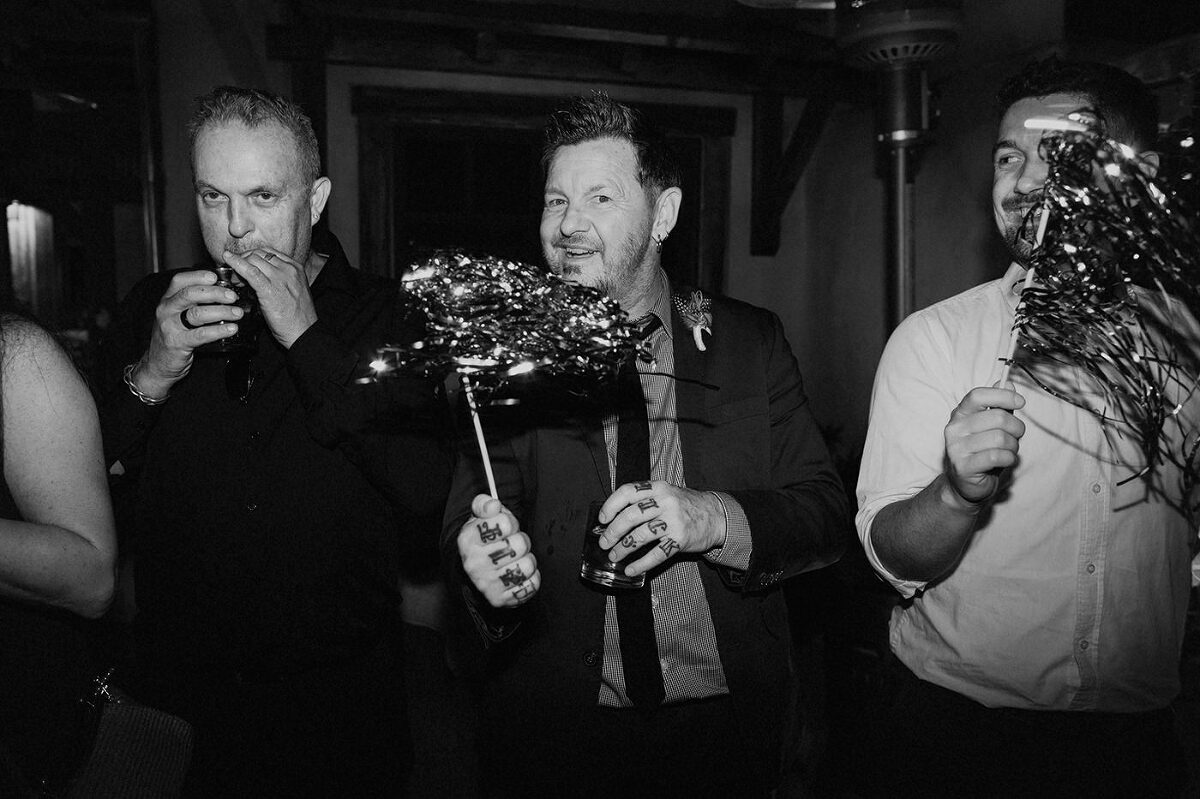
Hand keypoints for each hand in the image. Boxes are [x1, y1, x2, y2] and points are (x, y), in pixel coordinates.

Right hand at [133, 270, 242, 397]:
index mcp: (168, 299)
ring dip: (221, 312)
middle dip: (214, 293)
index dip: (198, 276)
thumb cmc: (175, 335)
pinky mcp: (177, 343)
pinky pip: (201, 334)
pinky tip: (231, 329)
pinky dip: (219, 330)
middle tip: (232, 296)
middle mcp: (166, 309)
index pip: (180, 280)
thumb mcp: (179, 314)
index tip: (216, 276)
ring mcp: (170, 326)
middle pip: (190, 294)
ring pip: (197, 313)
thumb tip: (223, 290)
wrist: (159, 363)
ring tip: (238, 313)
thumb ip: (195, 302)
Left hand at [223, 248, 317, 348]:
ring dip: (239, 264)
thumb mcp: (294, 291)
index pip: (269, 253)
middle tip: (237, 274)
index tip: (246, 264)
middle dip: (244, 260)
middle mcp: (288, 269)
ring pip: (253, 259)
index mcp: (296, 268)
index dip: (253, 256)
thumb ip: (281, 280)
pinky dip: (236, 263)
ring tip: (234, 278)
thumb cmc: (299, 318)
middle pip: (259, 254)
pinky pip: (249, 271)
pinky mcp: (269, 289)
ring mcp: (279, 278)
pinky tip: (228, 259)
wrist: (304, 333)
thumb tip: (261, 277)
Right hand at [457, 495, 539, 607]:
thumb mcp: (479, 518)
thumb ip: (484, 504)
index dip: (510, 522)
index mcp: (468, 540)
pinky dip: (531, 578)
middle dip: (521, 541)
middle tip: (511, 545)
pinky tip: (518, 574)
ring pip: (528, 565)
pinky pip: (531, 585)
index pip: (506, 524)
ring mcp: (487, 584)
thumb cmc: (483, 541)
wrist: (476, 570)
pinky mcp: (500, 599)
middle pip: (520, 544)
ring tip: (515, 559)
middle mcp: (474, 564)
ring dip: (527, 560)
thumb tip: (492, 505)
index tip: (504, 527)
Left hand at [597, 481, 725, 577]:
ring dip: (623, 548)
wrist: (716, 515)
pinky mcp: (680, 540)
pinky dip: (641, 564)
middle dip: (613, 531)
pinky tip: (631, 569)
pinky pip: (656, 554)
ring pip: (641, 536)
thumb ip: (644, 501)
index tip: (602, 519)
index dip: (611, 505)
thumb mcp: (666, 494)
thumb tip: (613, 519)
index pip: (627, 492)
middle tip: (604, 543)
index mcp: (657, 488)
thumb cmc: (685, 505)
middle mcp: (665, 502)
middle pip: (631, 516)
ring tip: (614, 556)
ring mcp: (673, 521)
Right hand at [944, 383, 1025, 504]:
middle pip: (997, 418)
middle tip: (1016, 437)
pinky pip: (997, 456)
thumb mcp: (991, 427)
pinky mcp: (963, 467)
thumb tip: (1008, 384)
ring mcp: (956, 448)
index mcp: (960, 414)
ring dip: (1013, 446)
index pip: (978, 396)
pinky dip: (1009, 458)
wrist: (965, 485)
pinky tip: (1005, 461)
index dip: (1002, 395)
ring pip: (1000, 438)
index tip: (1020, 402)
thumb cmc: (982, 452)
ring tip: (1008, 451)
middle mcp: (954, 429)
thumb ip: (998, 406)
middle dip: (1016, 428)